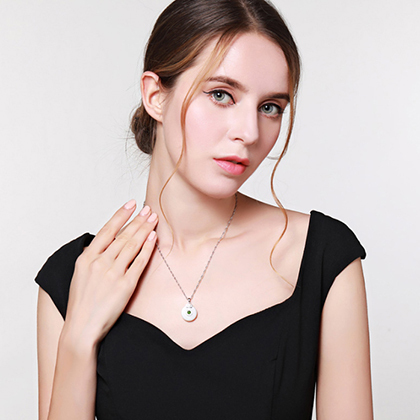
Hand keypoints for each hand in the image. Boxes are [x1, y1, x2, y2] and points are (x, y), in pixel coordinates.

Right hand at [63, 200, 157, 346]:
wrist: (82, 327)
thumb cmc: (81, 302)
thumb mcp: (80, 274)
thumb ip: (92, 256)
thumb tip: (103, 243)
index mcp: (87, 258)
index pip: (107, 230)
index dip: (121, 215)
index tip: (131, 204)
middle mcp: (100, 263)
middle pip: (123, 235)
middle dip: (137, 220)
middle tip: (148, 209)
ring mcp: (113, 273)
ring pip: (132, 245)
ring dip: (144, 229)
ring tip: (153, 219)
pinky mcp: (126, 285)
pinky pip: (139, 262)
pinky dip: (147, 248)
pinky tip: (153, 238)